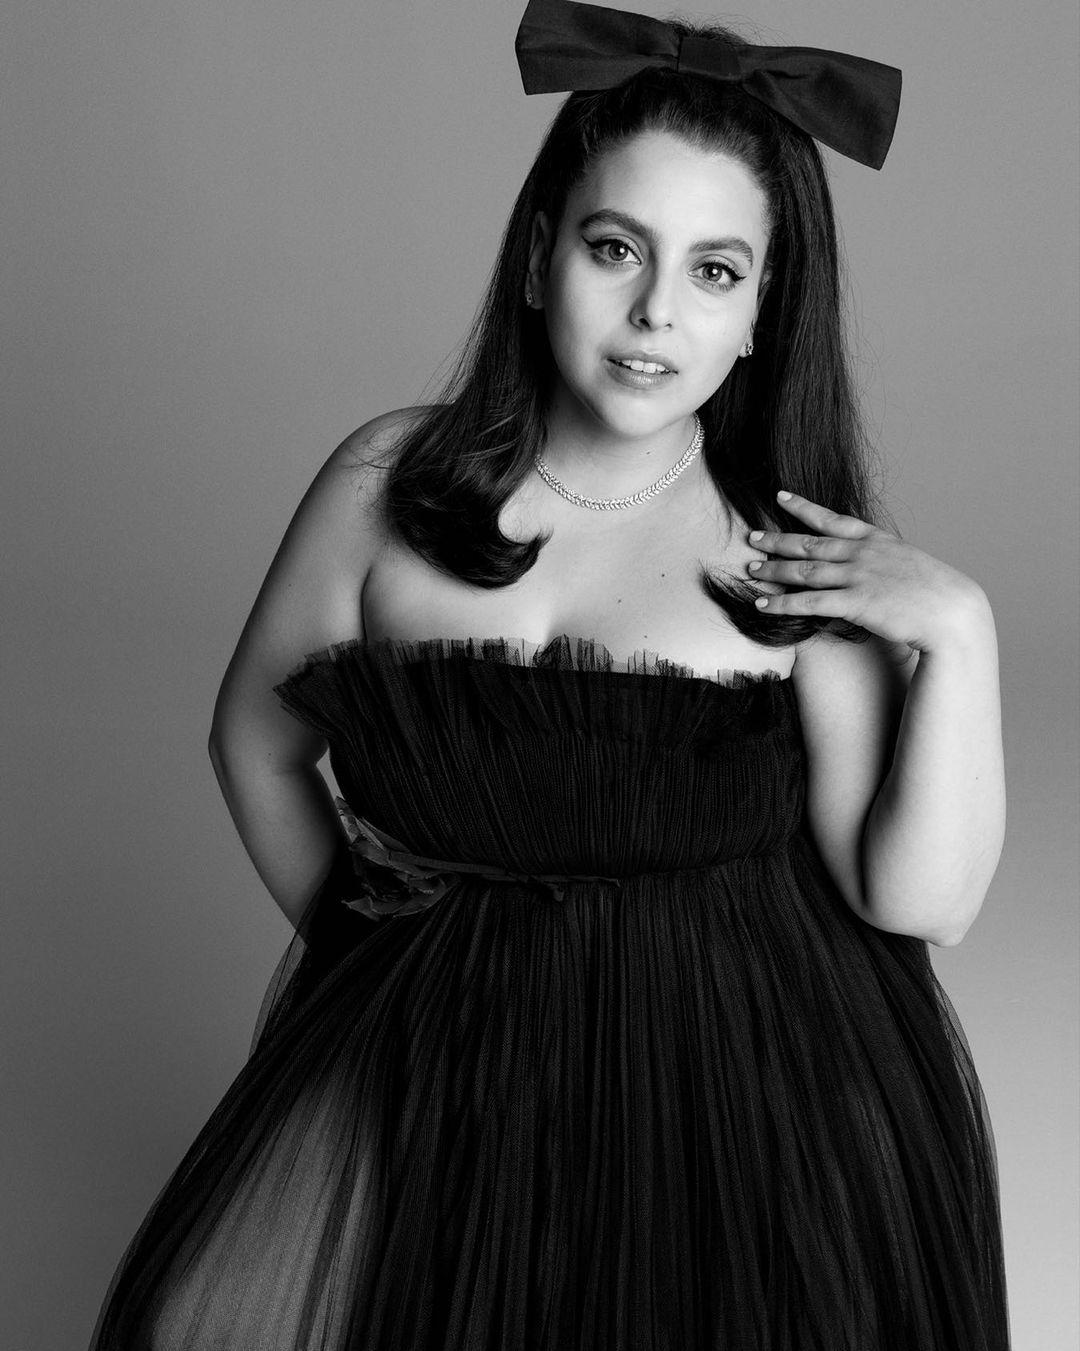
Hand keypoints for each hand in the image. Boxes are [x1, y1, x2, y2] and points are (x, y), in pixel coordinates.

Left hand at [746, 491, 987, 651]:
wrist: (953, 612)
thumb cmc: (936, 594)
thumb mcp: (909, 564)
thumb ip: (883, 560)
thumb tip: (865, 563)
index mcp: (877, 540)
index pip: (833, 518)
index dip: (804, 507)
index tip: (781, 496)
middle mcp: (863, 553)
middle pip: (809, 543)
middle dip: (777, 539)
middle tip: (752, 537)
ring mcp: (858, 576)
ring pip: (804, 570)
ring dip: (774, 570)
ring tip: (751, 569)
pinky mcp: (855, 602)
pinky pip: (808, 601)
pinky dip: (782, 603)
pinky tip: (762, 604)